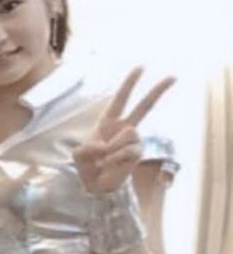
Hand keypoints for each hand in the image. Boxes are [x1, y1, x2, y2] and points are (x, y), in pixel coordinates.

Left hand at [73, 68, 174, 194]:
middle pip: (145, 106)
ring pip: (130, 132)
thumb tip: (105, 148)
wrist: (96, 186)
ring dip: (113, 147)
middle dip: (158, 90)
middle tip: (174, 76)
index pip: (121, 99)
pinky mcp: (137, 153)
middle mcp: (125, 128)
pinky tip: (111, 165)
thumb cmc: (88, 166)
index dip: (129, 83)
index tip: (141, 67)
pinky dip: (115, 158)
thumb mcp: (79, 155)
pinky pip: (129, 150)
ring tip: (104, 159)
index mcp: (109, 122)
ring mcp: (134, 140)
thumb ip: (88, 149)